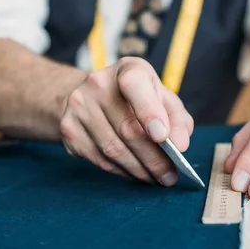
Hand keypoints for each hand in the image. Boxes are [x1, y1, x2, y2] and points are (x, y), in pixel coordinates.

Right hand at [60, 57, 192, 185]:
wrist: (88, 95)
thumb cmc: (134, 98)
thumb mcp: (160, 97)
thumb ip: (176, 118)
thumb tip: (180, 144)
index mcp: (127, 69)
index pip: (135, 85)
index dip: (149, 112)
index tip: (163, 138)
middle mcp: (98, 83)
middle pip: (128, 128)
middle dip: (154, 158)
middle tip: (169, 177)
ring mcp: (79, 106)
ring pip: (113, 149)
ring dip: (138, 170)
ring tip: (155, 179)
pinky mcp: (69, 129)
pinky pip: (99, 159)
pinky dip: (121, 172)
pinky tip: (135, 173)